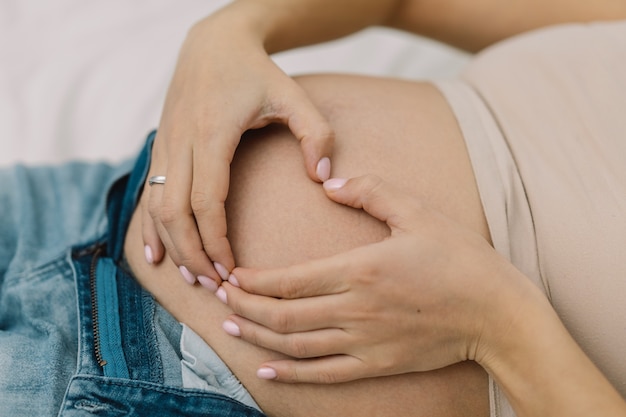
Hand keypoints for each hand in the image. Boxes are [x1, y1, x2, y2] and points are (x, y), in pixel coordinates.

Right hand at [140, 12, 333, 288]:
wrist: (213, 42)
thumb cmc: (257, 71)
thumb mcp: (294, 95)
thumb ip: (316, 134)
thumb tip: (322, 178)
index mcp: (212, 134)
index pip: (207, 203)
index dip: (216, 242)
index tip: (231, 271)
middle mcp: (181, 142)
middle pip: (175, 213)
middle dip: (192, 255)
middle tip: (213, 286)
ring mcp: (165, 144)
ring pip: (157, 207)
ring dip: (172, 246)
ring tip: (190, 278)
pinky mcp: (160, 146)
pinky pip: (148, 194)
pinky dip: (150, 227)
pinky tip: (155, 254)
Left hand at [217, 175, 530, 382]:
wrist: (497, 313)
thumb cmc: (460, 258)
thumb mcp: (418, 211)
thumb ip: (371, 192)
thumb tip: (330, 183)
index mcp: (360, 269)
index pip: (289, 280)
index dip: (252, 280)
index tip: (230, 272)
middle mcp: (355, 310)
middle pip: (282, 316)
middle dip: (244, 307)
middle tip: (218, 296)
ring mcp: (365, 342)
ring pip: (295, 346)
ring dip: (257, 337)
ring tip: (229, 326)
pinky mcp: (377, 363)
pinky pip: (324, 374)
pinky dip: (291, 372)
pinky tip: (266, 369)